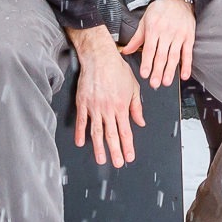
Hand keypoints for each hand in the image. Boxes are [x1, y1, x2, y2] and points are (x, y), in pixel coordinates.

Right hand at [68, 26, 143, 166]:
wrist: (100, 58)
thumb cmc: (117, 70)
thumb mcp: (133, 88)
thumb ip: (137, 107)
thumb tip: (140, 122)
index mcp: (122, 106)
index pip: (126, 131)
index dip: (127, 146)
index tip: (129, 156)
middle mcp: (108, 109)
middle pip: (112, 135)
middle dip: (115, 151)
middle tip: (117, 163)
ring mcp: (94, 107)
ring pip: (96, 132)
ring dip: (99, 147)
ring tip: (101, 159)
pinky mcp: (83, 103)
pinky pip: (82, 121)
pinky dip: (80, 133)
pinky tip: (81, 143)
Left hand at [121, 0, 195, 87]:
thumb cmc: (160, 10)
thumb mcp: (145, 20)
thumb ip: (136, 38)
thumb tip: (126, 51)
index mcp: (154, 28)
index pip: (149, 49)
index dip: (147, 62)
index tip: (145, 74)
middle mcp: (167, 32)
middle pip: (162, 55)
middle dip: (158, 71)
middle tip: (155, 83)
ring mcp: (179, 35)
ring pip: (174, 56)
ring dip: (171, 71)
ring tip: (167, 82)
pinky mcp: (189, 37)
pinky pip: (188, 53)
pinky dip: (187, 65)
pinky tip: (184, 75)